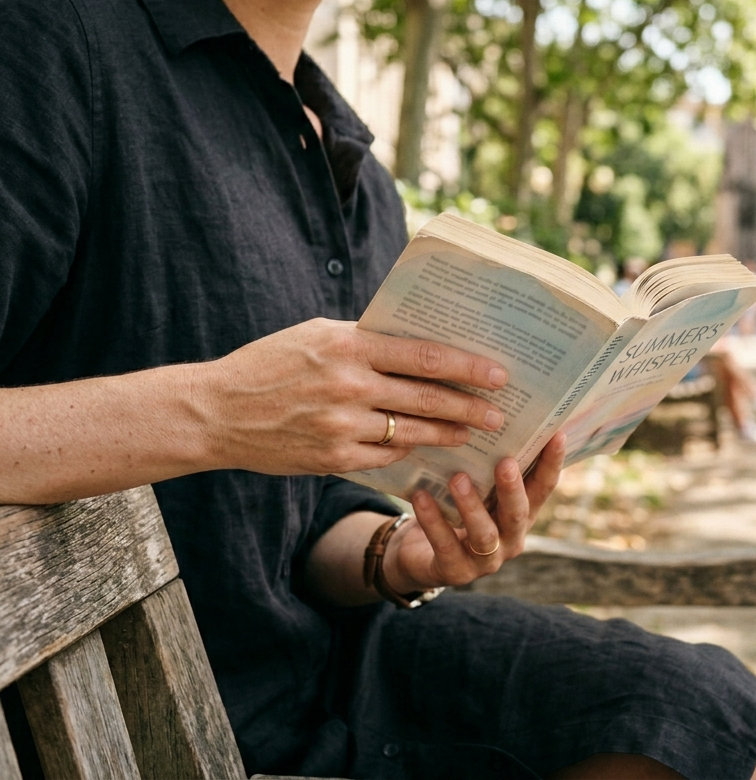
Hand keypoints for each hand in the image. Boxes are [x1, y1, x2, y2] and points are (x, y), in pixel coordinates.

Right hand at [199, 318, 508, 475]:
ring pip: (412, 432)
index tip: (499, 374)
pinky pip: (385, 456)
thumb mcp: (317, 335)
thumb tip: (420, 345)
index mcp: (349, 346)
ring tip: (473, 434)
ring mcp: (341, 427)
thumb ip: (366, 341)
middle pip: (427, 398)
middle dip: (470, 407)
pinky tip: (428, 450)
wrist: (216, 411)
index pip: (425, 356)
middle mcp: (349, 386)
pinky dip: (409, 452)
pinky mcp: (332, 459)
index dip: (468, 367)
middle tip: (499, 413)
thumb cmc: (271, 364)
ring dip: (448, 434)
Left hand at [386, 432, 565, 589]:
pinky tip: (421, 496)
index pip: (543, 489)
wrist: (419, 555)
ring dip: (472, 506)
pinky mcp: (454, 572)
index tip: (557, 435)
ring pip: (484, 534)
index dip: (552, 464)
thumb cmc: (454, 511)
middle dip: (513, 489)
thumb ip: (488, 468)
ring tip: (458, 479)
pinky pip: (444, 545)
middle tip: (506, 462)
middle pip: (518, 514)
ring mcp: (484, 561)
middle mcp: (510, 540)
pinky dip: (433, 520)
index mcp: (521, 516)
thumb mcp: (477, 490)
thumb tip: (492, 418)